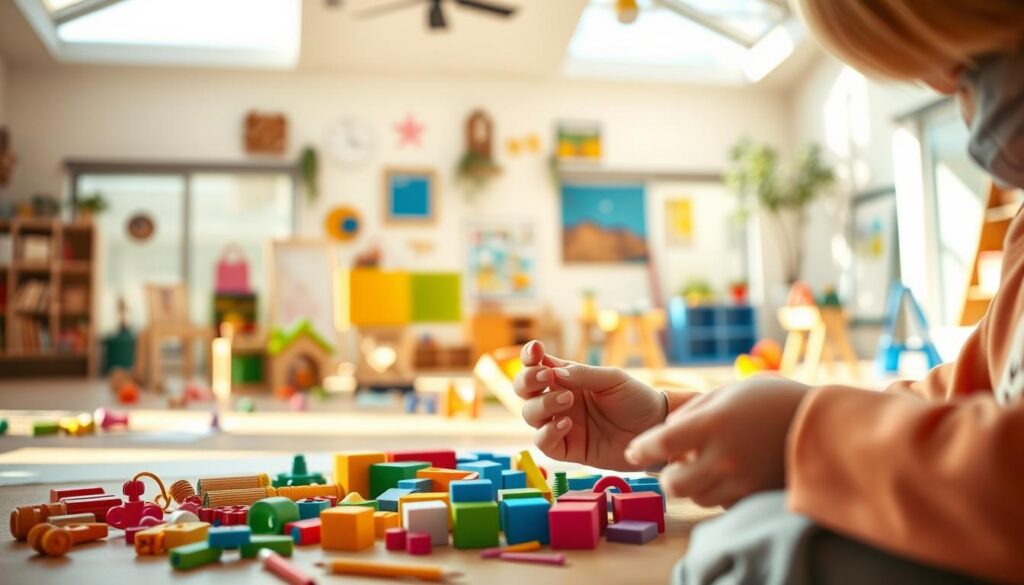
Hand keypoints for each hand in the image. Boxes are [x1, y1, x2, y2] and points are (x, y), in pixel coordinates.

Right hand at [513, 340, 697, 469]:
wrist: (655, 430)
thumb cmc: (635, 399)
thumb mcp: (612, 379)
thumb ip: (583, 374)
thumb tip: (552, 372)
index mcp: (567, 378)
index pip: (537, 365)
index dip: (529, 357)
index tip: (536, 350)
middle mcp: (558, 400)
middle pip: (524, 389)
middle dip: (527, 381)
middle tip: (547, 378)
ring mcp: (560, 424)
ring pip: (529, 414)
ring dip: (542, 405)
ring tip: (568, 400)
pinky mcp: (568, 449)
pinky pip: (543, 443)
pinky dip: (548, 432)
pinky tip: (567, 424)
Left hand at [625, 377, 808, 506]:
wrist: (825, 423)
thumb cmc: (773, 399)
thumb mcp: (729, 391)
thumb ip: (693, 412)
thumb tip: (665, 431)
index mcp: (713, 424)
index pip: (661, 445)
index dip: (642, 449)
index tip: (635, 450)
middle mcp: (724, 457)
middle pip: (673, 484)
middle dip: (666, 477)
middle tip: (671, 465)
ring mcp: (742, 481)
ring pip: (697, 498)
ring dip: (692, 485)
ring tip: (704, 466)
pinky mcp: (757, 496)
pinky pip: (723, 504)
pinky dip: (717, 493)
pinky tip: (725, 475)